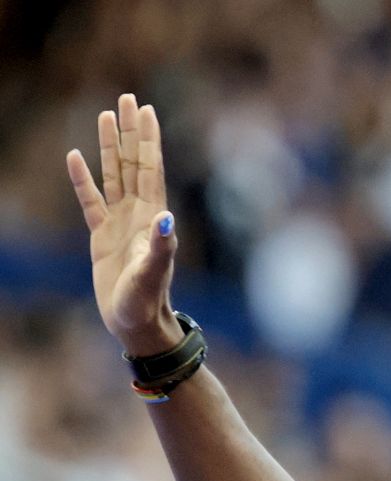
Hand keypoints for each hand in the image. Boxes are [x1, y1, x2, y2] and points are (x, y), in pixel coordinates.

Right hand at [65, 93, 182, 356]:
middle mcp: (139, 214)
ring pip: (113, 175)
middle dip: (131, 131)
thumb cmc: (146, 301)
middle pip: (133, 162)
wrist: (135, 323)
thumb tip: (166, 217)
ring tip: (105, 116)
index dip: (149, 139)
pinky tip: (75, 156)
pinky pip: (90, 200)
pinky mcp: (102, 236)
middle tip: (128, 98)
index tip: (146, 110)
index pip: (150, 168)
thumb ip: (161, 245)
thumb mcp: (153, 272)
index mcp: (153, 218)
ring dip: (110, 146)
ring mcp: (120, 223)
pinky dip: (83, 179)